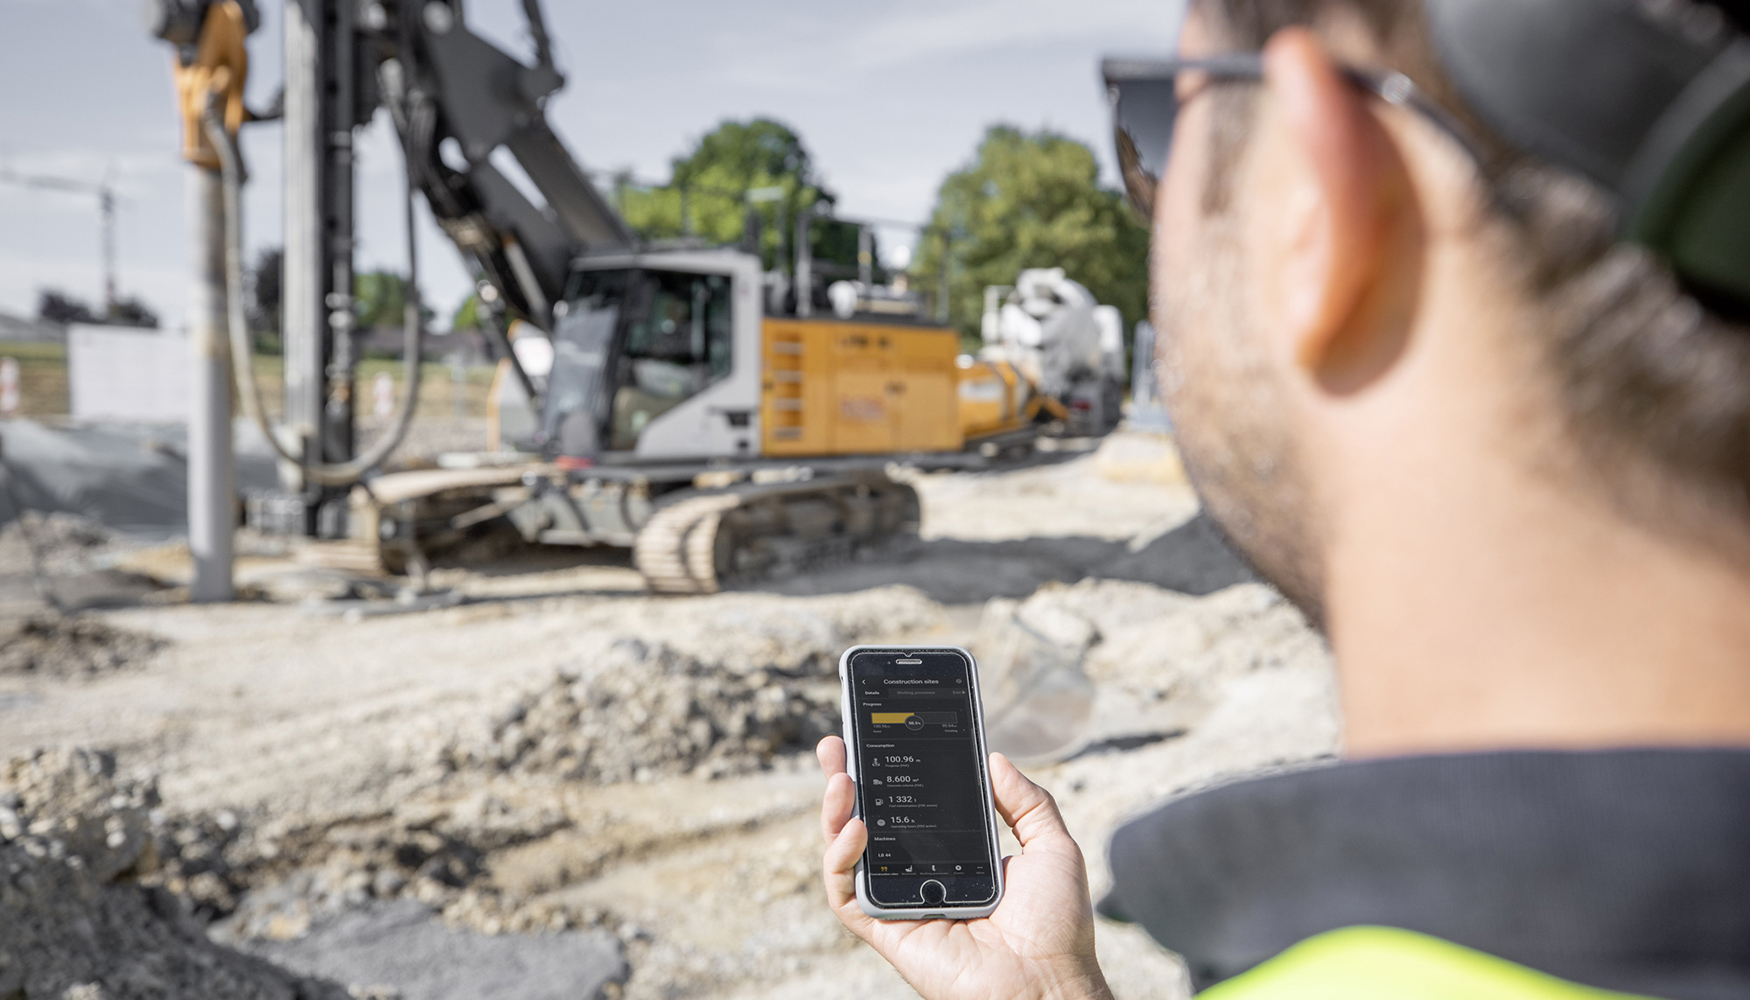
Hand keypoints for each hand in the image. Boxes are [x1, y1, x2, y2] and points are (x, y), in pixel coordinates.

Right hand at [817, 736, 1112, 999]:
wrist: (1049, 984)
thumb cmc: (1057, 928)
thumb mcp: (1052, 849)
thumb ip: (1028, 802)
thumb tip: (996, 758)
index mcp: (955, 858)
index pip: (911, 807)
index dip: (891, 773)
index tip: (880, 735)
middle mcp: (920, 878)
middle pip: (869, 823)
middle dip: (847, 781)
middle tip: (837, 744)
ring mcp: (900, 903)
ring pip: (847, 855)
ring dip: (834, 812)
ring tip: (841, 776)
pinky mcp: (886, 929)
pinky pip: (845, 894)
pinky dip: (839, 859)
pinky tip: (856, 828)